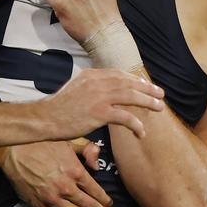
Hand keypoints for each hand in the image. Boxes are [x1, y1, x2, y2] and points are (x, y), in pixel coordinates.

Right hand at [0, 140, 115, 206]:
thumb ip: (87, 149)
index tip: (110, 203)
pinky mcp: (40, 206)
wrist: (13, 150)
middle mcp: (66, 187)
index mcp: (75, 170)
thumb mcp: (68, 139)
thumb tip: (97, 164)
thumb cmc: (42, 142)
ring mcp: (53, 199)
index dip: (105, 199)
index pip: (96, 190)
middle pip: (90, 206)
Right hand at [45, 69, 164, 138]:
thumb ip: (90, 86)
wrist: (45, 118)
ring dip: (148, 102)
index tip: (145, 85)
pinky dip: (136, 124)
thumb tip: (104, 90)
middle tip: (160, 94)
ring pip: (131, 96)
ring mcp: (99, 97)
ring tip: (159, 107)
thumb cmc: (59, 108)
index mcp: (92, 75)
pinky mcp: (99, 113)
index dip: (134, 80)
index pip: (119, 74)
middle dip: (147, 88)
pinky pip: (125, 117)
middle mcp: (97, 82)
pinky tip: (141, 132)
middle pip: (129, 83)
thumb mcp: (75, 88)